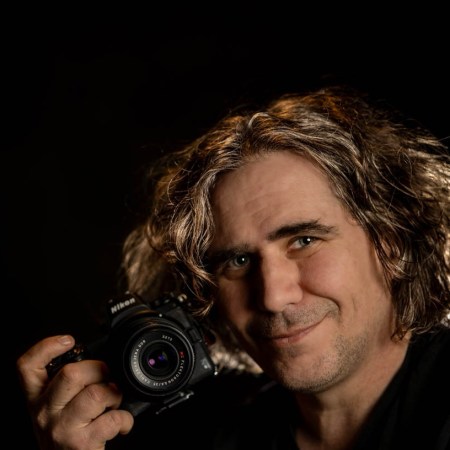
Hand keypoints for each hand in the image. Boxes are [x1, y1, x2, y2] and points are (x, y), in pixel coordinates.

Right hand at [16, 335, 133, 449]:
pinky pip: (113, 419)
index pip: (28, 367)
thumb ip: (66, 387)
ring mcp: (62, 429)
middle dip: (99, 369)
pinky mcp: (81, 444)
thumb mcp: (56, 410)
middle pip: (71, 374)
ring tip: (114, 401)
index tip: (68, 341)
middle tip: (106, 379)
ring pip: (95, 393)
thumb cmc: (67, 437)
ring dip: (114, 393)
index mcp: (37, 399)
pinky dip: (126, 418)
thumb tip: (96, 362)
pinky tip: (122, 423)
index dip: (46, 347)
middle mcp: (45, 413)